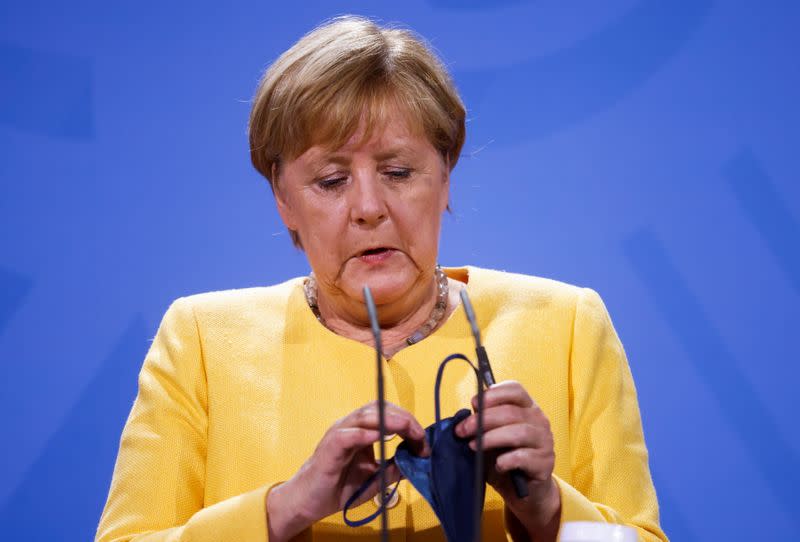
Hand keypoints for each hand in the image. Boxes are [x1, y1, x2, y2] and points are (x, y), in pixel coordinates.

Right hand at [267, 401, 428, 540]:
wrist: (309, 502)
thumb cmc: (339, 487)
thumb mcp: (375, 478)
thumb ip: (393, 468)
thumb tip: (415, 460)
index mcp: (361, 430)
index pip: (387, 413)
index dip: (408, 422)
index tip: (423, 442)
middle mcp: (350, 427)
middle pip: (378, 409)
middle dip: (403, 419)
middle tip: (420, 436)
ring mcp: (338, 435)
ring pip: (363, 416)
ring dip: (388, 421)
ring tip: (405, 429)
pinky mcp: (328, 449)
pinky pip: (345, 436)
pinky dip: (362, 434)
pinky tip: (378, 437)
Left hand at [454, 380, 559, 540]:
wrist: (523, 491)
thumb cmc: (504, 457)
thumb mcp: (490, 437)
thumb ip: (481, 424)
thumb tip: (462, 418)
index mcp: (527, 407)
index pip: (515, 390)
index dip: (494, 394)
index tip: (474, 403)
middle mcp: (540, 420)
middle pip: (512, 412)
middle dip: (483, 420)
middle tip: (463, 430)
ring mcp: (545, 441)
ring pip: (520, 432)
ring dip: (492, 438)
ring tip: (473, 446)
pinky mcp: (545, 463)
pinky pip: (524, 457)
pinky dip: (506, 460)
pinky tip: (498, 465)